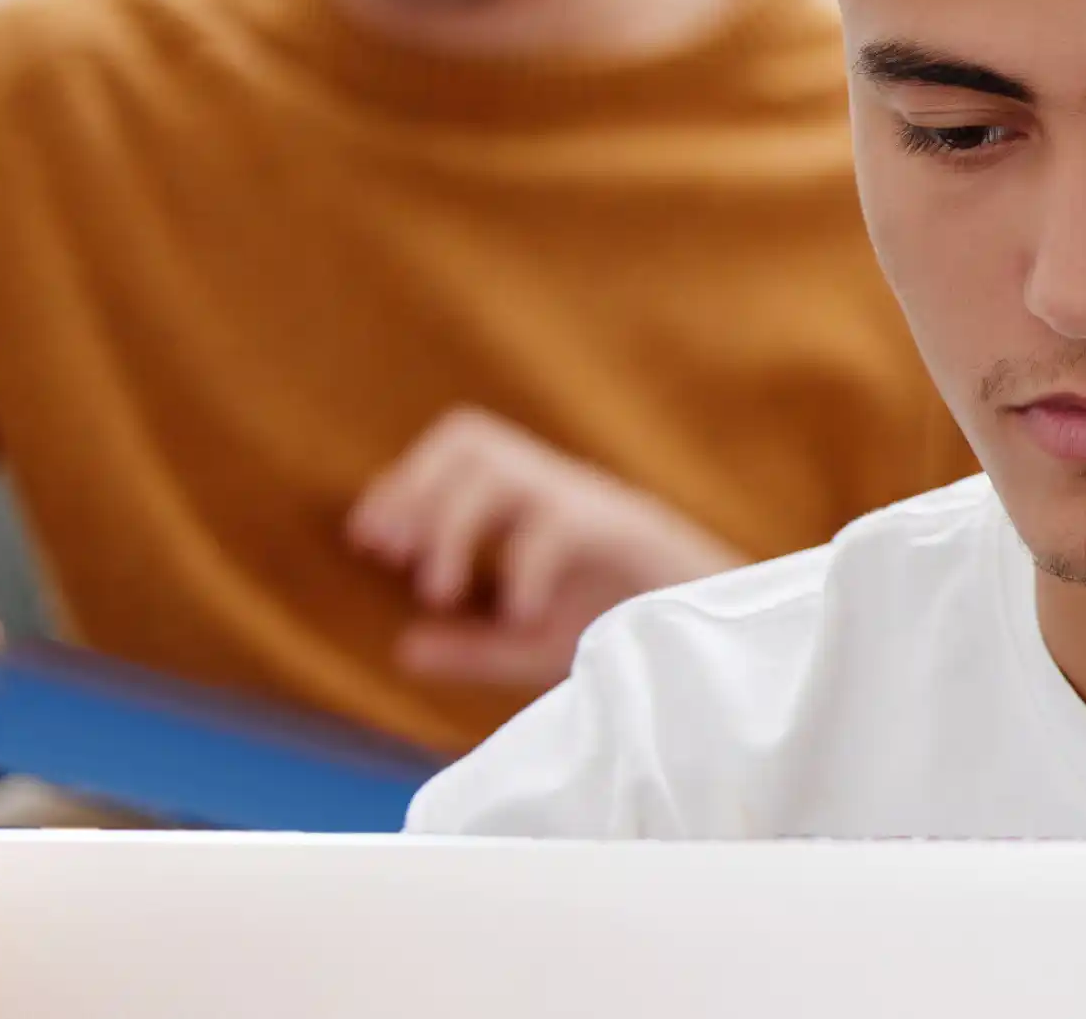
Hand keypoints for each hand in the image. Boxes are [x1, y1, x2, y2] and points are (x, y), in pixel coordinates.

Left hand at [344, 408, 740, 689]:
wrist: (714, 636)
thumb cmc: (628, 631)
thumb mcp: (536, 647)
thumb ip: (472, 646)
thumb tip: (401, 649)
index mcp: (536, 502)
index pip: (458, 453)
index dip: (403, 486)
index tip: (370, 543)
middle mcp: (560, 489)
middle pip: (470, 438)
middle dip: (418, 490)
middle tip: (395, 555)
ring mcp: (592, 503)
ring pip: (500, 469)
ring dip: (452, 524)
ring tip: (435, 589)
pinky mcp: (623, 529)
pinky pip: (555, 527)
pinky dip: (519, 568)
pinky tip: (513, 610)